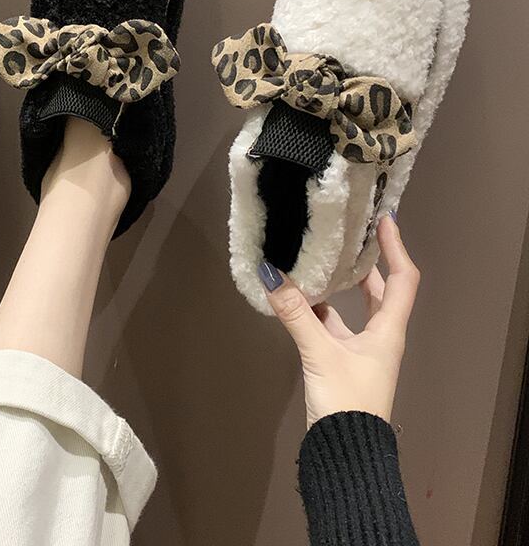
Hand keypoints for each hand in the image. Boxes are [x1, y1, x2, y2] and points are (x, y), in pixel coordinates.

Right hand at [264, 214, 419, 428]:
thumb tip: (270, 273)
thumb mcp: (320, 354)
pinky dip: (320, 309)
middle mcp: (380, 336)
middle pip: (380, 290)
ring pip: (355, 308)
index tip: (383, 219)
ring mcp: (361, 350)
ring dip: (341, 285)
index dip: (395, 247)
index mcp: (388, 330)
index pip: (402, 279)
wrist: (345, 454)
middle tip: (348, 235)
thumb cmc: (347, 400)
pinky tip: (299, 298)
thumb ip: (296, 313)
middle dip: (367, 261)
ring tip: (320, 258)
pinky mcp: (342, 362)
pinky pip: (334, 325)